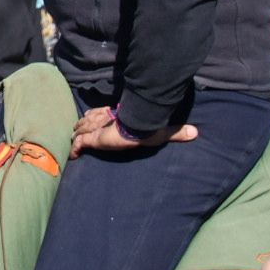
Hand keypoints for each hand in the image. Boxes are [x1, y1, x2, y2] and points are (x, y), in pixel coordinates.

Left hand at [69, 107, 196, 156]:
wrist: (135, 129)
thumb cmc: (146, 130)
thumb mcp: (161, 132)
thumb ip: (176, 133)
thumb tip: (196, 133)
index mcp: (118, 119)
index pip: (103, 114)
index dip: (97, 116)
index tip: (93, 119)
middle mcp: (105, 122)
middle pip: (90, 119)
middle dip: (84, 124)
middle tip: (77, 128)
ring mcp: (97, 130)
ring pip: (83, 128)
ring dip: (79, 133)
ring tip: (74, 137)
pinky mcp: (93, 139)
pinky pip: (81, 143)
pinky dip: (76, 149)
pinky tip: (73, 155)